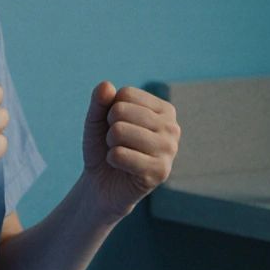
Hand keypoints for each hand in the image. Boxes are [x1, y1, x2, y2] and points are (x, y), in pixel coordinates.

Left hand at [81, 82, 180, 220]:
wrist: (102, 184)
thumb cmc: (104, 147)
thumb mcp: (97, 119)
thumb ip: (99, 100)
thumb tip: (106, 85)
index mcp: (164, 110)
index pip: (126, 94)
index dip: (111, 110)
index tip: (118, 126)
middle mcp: (172, 128)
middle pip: (120, 111)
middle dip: (109, 129)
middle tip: (118, 144)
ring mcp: (169, 150)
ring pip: (119, 131)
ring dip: (110, 145)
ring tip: (120, 154)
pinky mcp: (160, 172)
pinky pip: (120, 155)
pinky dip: (112, 160)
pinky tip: (122, 168)